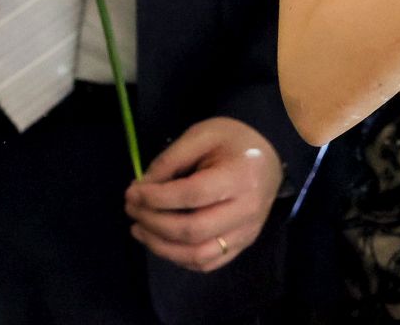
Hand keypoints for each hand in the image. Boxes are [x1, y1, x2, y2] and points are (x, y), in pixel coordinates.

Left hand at [125, 117, 282, 272]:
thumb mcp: (201, 135)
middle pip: (193, 230)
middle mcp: (247, 211)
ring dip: (162, 247)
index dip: (158, 197)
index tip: (132, 192)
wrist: (268, 157)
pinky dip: (179, 258)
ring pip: (198, 255)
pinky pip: (207, 263)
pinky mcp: (242, 245)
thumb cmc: (233, 140)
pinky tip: (160, 242)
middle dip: (154, 222)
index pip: (193, 195)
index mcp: (240, 177)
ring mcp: (246, 233)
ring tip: (138, 229)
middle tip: (131, 209)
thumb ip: (170, 160)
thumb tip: (140, 189)